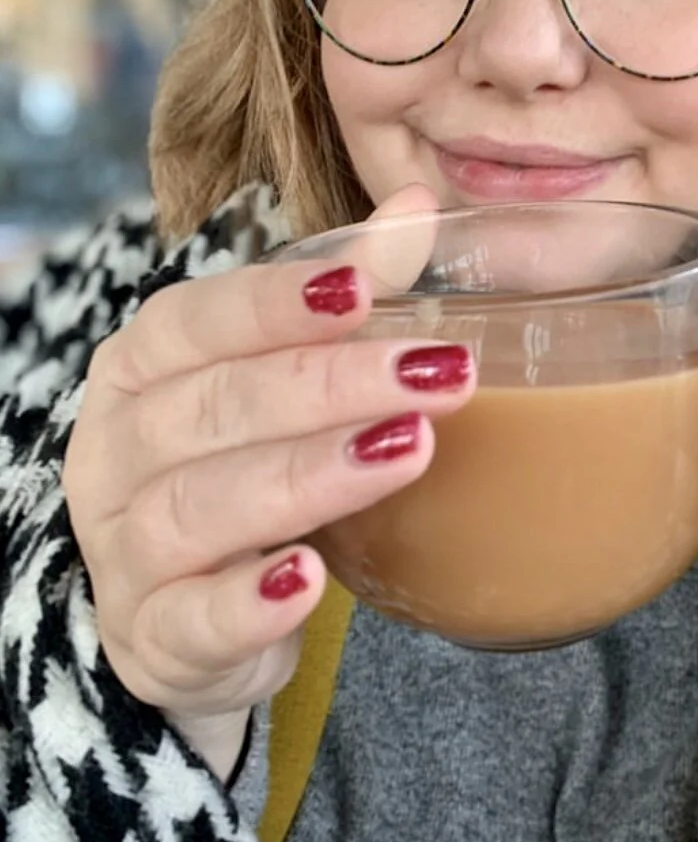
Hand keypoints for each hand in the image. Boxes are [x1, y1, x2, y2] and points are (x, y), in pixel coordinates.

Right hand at [62, 186, 474, 775]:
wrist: (189, 607)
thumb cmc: (244, 458)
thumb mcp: (287, 369)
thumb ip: (349, 288)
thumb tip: (420, 204)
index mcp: (142, 366)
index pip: (196, 319)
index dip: (277, 303)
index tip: (365, 289)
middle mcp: (115, 449)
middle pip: (214, 405)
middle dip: (330, 384)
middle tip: (439, 374)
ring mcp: (123, 549)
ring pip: (201, 506)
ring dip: (308, 477)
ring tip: (407, 451)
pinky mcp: (152, 637)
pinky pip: (190, 621)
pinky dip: (248, 604)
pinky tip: (311, 581)